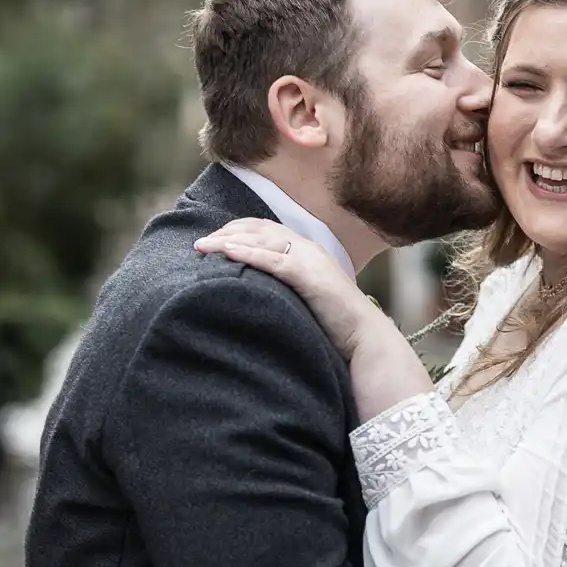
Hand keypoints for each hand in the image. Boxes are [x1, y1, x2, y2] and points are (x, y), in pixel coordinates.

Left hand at [194, 218, 387, 359]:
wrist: (365, 336)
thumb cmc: (338, 324)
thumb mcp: (310, 298)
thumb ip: (291, 288)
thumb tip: (264, 294)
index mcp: (308, 251)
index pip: (267, 230)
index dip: (239, 230)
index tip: (215, 239)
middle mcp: (308, 248)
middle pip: (259, 230)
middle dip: (227, 232)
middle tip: (201, 243)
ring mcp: (309, 259)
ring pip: (261, 241)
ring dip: (228, 241)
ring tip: (203, 246)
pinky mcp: (307, 275)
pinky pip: (271, 259)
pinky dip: (247, 254)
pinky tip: (226, 252)